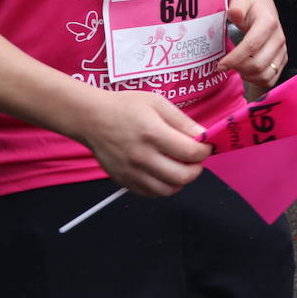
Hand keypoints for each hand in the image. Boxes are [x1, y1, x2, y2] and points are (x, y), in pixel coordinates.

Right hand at [78, 91, 211, 196]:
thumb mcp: (158, 103)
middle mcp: (142, 156)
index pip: (190, 152)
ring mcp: (131, 172)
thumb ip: (182, 121)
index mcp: (152, 134)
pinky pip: (151, 194)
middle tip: (196, 158)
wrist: (91, 118)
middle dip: (197, 168)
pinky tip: (165, 173)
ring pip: (168, 190)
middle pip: (182, 176)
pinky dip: (164, 187)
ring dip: (182, 180)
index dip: (205, 151)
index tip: (205, 145)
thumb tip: (203, 136)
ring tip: (181, 166)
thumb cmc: (124, 107)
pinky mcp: (123, 181)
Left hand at [217, 0, 285, 88]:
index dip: (234, 58)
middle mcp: (279, 38)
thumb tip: (235, 13)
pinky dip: (257, 80)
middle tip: (225, 66)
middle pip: (258, 64)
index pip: (251, 46)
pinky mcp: (283, 60)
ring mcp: (282, 51)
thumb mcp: (241, 2)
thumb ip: (237, 7)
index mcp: (268, 23)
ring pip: (265, 75)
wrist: (264, 11)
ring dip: (247, 76)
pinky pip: (271, 79)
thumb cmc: (250, 9)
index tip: (220, 65)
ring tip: (236, 68)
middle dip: (238, 68)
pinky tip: (246, 72)